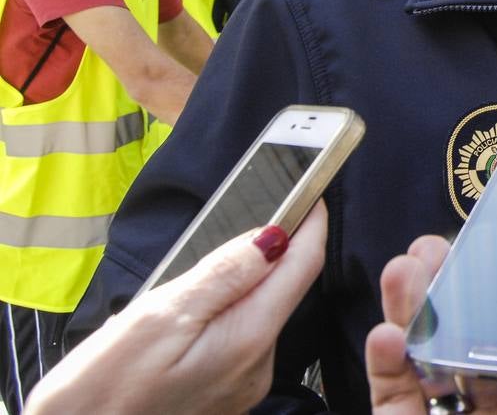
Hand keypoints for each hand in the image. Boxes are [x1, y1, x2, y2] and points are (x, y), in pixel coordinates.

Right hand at [27, 204, 326, 414]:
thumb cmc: (99, 393)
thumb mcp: (156, 318)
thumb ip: (221, 275)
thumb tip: (272, 235)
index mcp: (248, 339)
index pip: (302, 266)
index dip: (310, 223)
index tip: (311, 188)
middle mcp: (258, 365)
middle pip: (283, 288)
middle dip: (273, 250)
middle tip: (254, 210)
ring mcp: (243, 383)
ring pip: (259, 312)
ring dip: (244, 283)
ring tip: (210, 260)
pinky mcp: (224, 393)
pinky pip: (239, 337)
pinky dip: (227, 312)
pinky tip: (194, 308)